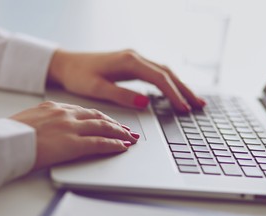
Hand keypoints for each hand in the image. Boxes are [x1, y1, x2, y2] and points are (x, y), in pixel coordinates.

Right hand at [10, 101, 138, 169]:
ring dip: (119, 133)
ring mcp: (70, 128)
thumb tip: (49, 129)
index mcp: (54, 107)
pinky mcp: (73, 144)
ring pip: (102, 127)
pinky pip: (99, 143)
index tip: (108, 120)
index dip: (99, 117)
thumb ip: (44, 121)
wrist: (3, 142)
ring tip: (129, 138)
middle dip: (114, 123)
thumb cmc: (10, 135)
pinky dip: (113, 145)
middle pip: (97, 117)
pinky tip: (122, 147)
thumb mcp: (28, 121)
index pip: (84, 111)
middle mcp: (65, 114)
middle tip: (125, 129)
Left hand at [47, 49, 205, 111]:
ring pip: (165, 72)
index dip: (174, 94)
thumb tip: (146, 103)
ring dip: (180, 85)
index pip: (159, 79)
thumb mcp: (96, 89)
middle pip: (168, 73)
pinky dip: (169, 83)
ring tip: (193, 100)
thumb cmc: (78, 76)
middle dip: (184, 89)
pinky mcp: (132, 64)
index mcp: (129, 62)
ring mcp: (135, 59)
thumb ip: (121, 95)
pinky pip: (157, 73)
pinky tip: (174, 91)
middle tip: (199, 105)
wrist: (67, 64)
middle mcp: (135, 57)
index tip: (184, 108)